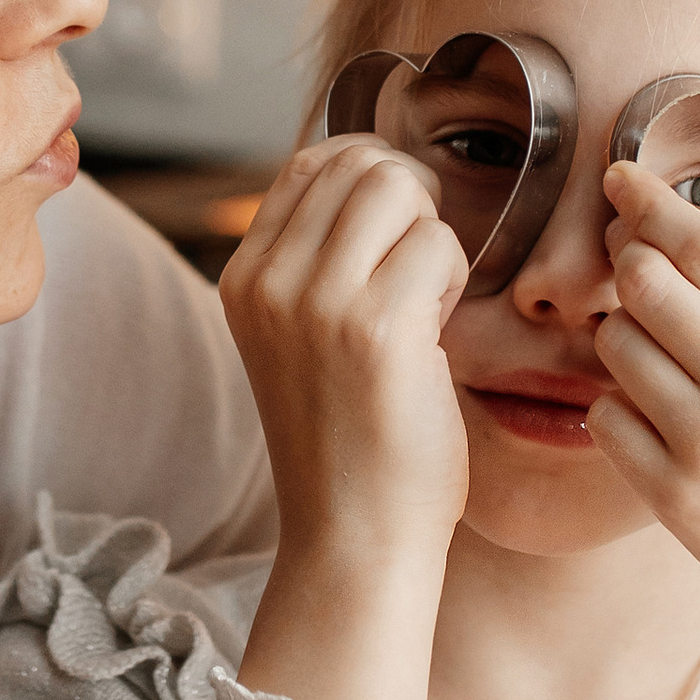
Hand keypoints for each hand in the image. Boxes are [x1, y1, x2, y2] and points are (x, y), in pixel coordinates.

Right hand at [220, 135, 469, 699]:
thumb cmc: (352, 441)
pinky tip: (438, 338)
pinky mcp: (373, 327)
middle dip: (410, 204)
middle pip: (361, 161)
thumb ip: (319, 260)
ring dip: (432, 238)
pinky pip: (438, 243)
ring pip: (399, 186)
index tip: (394, 249)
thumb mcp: (303, 336)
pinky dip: (454, 280)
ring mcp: (315, 300)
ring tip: (425, 308)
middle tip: (416, 281)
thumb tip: (380, 174)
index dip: (374, 184)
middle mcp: (268, 280)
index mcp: (245, 278)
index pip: (314, 161)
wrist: (354, 538)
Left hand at [588, 167, 699, 644]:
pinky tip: (657, 409)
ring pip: (616, 346)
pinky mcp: (675, 500)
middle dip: (631, 261)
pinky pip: (606, 418)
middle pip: (646, 285)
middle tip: (633, 257)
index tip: (621, 176)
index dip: (652, 204)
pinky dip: (618, 404)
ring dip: (623, 332)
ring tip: (661, 345)